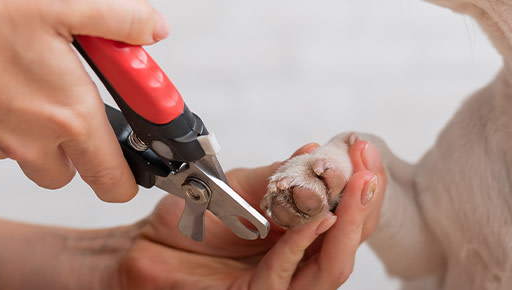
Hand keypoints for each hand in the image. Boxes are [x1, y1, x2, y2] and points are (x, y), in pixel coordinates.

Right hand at [0, 0, 169, 201]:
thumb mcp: (62, 4)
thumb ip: (119, 19)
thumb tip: (151, 29)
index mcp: (69, 118)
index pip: (115, 181)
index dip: (132, 176)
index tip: (139, 155)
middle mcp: (32, 142)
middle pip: (73, 173)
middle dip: (83, 147)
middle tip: (79, 103)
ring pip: (30, 158)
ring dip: (40, 133)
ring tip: (33, 81)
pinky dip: (3, 122)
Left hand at [110, 140, 386, 288]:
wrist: (143, 246)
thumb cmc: (192, 220)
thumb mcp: (241, 186)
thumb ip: (279, 176)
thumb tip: (317, 152)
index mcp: (304, 233)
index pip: (349, 215)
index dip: (364, 183)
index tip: (363, 148)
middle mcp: (301, 262)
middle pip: (351, 242)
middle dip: (366, 203)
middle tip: (368, 167)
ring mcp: (282, 285)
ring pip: (332, 267)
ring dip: (349, 225)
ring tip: (356, 187)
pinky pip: (286, 276)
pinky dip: (302, 243)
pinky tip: (318, 218)